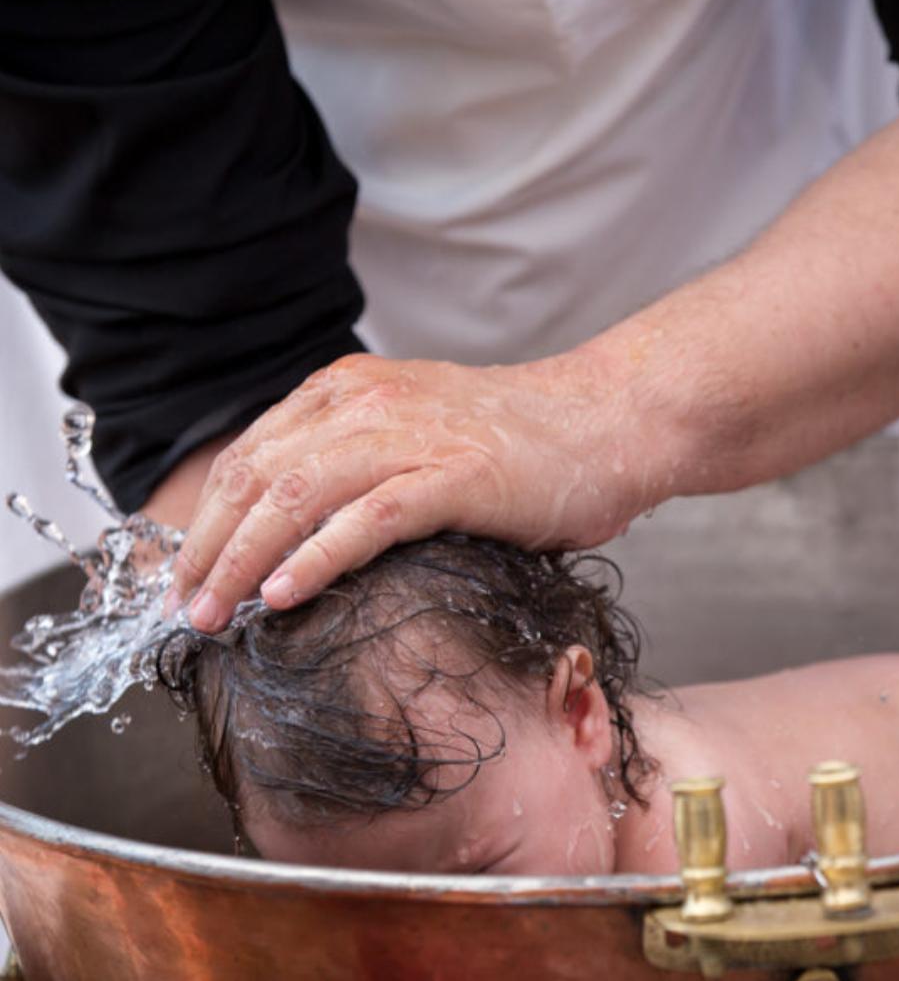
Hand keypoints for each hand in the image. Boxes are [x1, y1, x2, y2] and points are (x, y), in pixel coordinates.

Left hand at [168, 352, 650, 631]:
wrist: (607, 421)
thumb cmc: (523, 443)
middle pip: (256, 476)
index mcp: (350, 391)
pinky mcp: (453, 475)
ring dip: (244, 560)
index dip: (206, 520)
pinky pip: (365, 520)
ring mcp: (411, 436)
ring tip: (216, 614)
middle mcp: (367, 403)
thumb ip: (358, 462)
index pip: (249, 455)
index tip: (186, 576)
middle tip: (185, 610)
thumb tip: (294, 534)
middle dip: (208, 548)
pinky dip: (316, 558)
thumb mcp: (419, 432)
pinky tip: (285, 596)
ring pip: (296, 496)